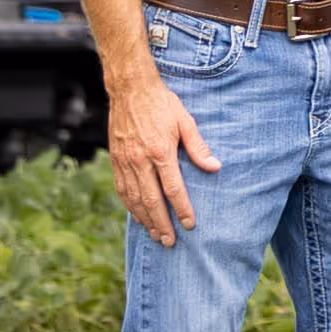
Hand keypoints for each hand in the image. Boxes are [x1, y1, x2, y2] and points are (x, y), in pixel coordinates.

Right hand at [102, 65, 218, 243]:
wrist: (129, 89)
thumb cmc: (161, 104)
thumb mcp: (185, 121)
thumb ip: (198, 146)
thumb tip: (214, 167)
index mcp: (160, 151)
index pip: (172, 188)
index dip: (182, 208)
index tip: (190, 224)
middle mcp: (139, 161)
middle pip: (151, 200)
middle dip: (162, 223)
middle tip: (171, 242)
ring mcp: (125, 162)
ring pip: (134, 199)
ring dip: (145, 220)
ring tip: (156, 235)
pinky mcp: (115, 161)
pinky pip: (122, 190)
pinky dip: (130, 207)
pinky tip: (138, 217)